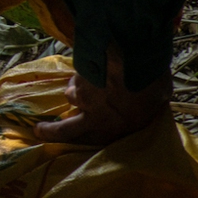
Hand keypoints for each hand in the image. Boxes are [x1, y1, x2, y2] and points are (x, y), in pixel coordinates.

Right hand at [31, 51, 168, 145]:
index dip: (82, 141)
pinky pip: (75, 79)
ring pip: (71, 97)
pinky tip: (90, 67)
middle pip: (64, 131)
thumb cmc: (150, 80)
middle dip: (50, 132)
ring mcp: (83, 97)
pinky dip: (80, 75)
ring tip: (84, 84)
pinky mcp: (76, 78)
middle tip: (39, 130)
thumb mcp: (158, 98)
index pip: (93, 142)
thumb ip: (146, 107)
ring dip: (76, 92)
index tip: (74, 140)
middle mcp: (95, 117)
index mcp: (117, 127)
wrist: (132, 55)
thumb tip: (148, 103)